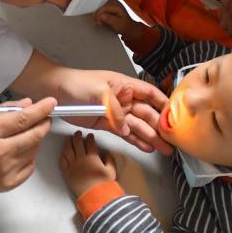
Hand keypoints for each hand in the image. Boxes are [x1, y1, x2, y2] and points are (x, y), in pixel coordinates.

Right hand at [0, 97, 55, 212]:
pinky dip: (30, 155)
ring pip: (34, 149)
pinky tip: (19, 150)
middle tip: (45, 118)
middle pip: (34, 135)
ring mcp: (6, 169)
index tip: (51, 102)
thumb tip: (28, 104)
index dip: (40, 109)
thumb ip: (3, 110)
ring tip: (26, 134)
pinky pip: (30, 164)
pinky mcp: (11, 183)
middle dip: (44, 123)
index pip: (22, 119)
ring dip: (36, 138)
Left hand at [51, 69, 172, 154]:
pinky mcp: (106, 125)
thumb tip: (125, 126)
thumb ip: (114, 109)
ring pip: (138, 126)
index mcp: (125, 86)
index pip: (150, 93)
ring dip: (150, 137)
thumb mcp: (98, 91)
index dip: (163, 103)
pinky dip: (135, 141)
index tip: (175, 115)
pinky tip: (147, 147)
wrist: (56, 92)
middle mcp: (124, 100)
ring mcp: (116, 114)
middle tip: (171, 140)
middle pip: (147, 113)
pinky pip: (125, 133)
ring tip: (164, 149)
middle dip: (160, 126)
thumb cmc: (77, 83)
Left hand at [60, 131, 116, 197]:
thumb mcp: (112, 170)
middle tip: (78, 133)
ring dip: (68, 142)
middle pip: (77, 143)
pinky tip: (64, 151)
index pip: (90, 143)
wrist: (94, 196)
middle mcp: (81, 159)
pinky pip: (63, 160)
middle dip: (77, 136)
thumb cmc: (104, 184)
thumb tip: (106, 152)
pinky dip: (63, 154)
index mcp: (92, 157)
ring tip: (69, 138)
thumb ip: (110, 159)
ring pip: (68, 150)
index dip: (90, 138)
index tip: (90, 135)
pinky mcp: (67, 172)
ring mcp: (72, 165)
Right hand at [93, 0, 145, 39]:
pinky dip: (99, 14)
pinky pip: (100, 8)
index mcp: (116, 5)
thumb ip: (110, 19)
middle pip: (100, 5)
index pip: (103, 7)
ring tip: (99, 22)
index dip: (99, 15)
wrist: (129, 27)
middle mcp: (113, 1)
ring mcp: (111, 3)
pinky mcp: (109, 6)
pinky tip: (100, 19)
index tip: (99, 24)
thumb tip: (101, 16)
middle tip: (98, 23)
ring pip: (99, 6)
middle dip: (97, 14)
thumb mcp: (118, 24)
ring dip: (97, 14)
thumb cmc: (124, 26)